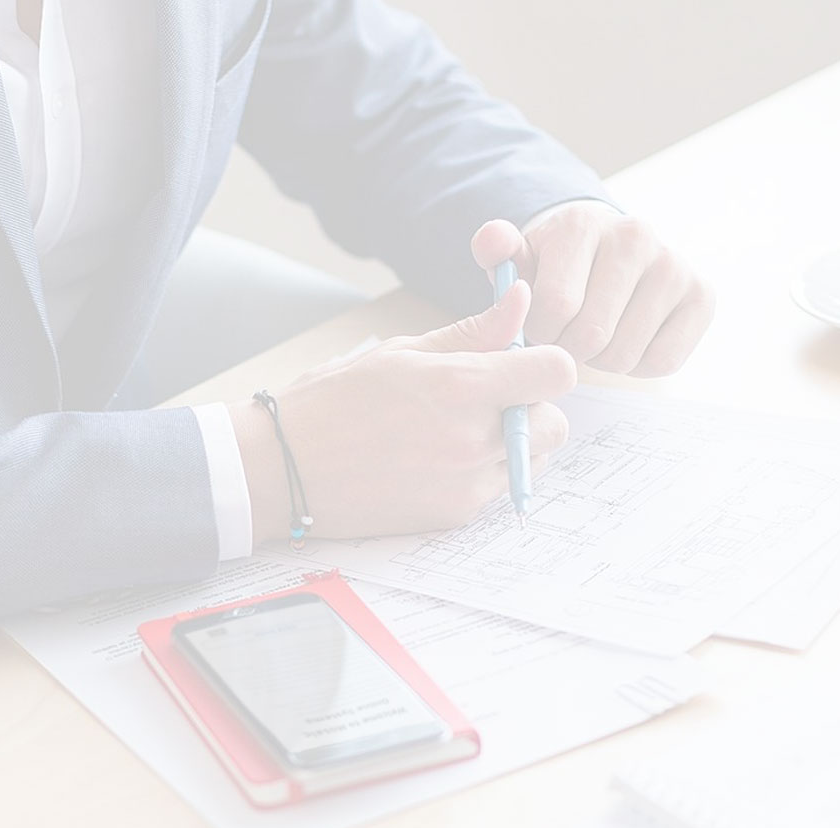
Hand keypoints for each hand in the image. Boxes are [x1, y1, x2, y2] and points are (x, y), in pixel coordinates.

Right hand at [229, 282, 574, 542]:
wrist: (282, 470)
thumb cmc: (332, 402)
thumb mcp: (402, 353)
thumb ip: (473, 332)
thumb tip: (520, 299)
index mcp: (460, 387)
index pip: (557, 372)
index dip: (546, 363)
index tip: (522, 362)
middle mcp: (471, 440)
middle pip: (556, 424)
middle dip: (533, 407)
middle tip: (490, 398)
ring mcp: (465, 485)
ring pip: (532, 461)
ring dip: (513, 442)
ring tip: (458, 428)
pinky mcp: (453, 516)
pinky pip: (497, 489)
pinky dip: (482, 472)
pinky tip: (436, 458)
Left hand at [471, 202, 713, 376]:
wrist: (607, 252)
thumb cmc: (555, 267)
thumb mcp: (519, 257)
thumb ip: (495, 248)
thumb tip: (493, 239)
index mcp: (583, 224)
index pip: (555, 306)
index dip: (540, 331)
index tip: (542, 322)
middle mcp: (636, 235)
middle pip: (591, 335)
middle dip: (570, 348)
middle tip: (569, 333)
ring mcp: (674, 265)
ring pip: (624, 354)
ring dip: (602, 359)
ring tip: (598, 333)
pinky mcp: (703, 295)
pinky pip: (662, 362)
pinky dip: (639, 365)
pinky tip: (629, 338)